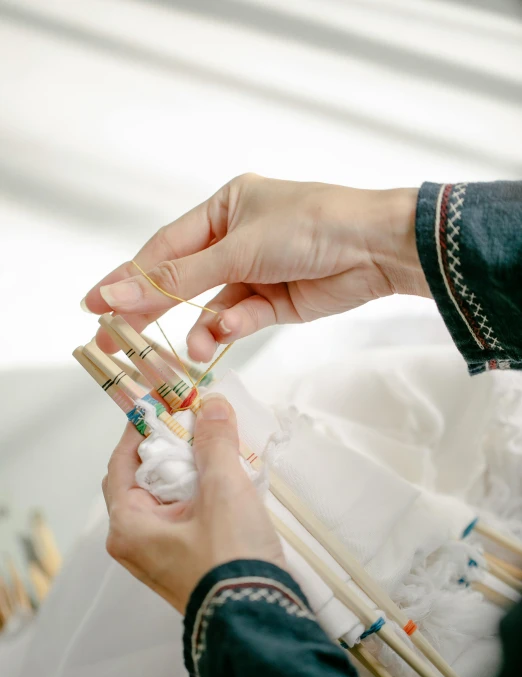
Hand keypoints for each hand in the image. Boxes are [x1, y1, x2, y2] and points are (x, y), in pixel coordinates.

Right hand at [84, 175, 427, 361]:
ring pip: (212, 306)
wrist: (377, 248)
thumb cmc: (310, 225)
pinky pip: (242, 317)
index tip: (94, 305)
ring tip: (195, 349)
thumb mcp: (237, 248)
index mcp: (223, 209)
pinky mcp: (276, 301)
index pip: (163, 248)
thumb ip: (177, 277)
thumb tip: (116, 292)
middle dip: (152, 310)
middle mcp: (236, 240)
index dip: (128, 278)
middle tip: (118, 340)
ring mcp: (257, 272)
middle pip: (181, 280)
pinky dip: (233, 326)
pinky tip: (228, 331)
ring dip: (202, 328)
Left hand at [103, 394, 284, 613]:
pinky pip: (185, 516)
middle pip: (145, 479)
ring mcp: (161, 556)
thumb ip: (214, 444)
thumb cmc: (230, 561)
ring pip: (168, 497)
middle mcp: (136, 543)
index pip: (122, 462)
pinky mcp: (186, 562)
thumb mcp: (223, 491)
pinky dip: (201, 493)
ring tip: (218, 447)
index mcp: (128, 526)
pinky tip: (227, 480)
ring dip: (191, 470)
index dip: (142, 430)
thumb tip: (211, 407)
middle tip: (198, 424)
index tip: (164, 404)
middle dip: (171, 449)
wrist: (260, 622)